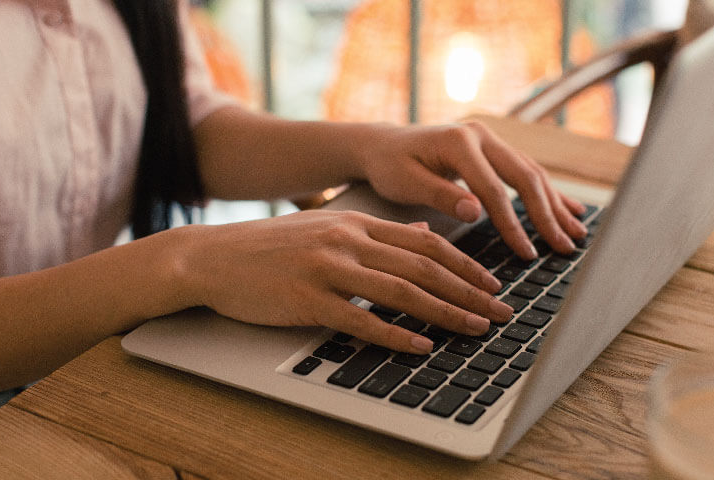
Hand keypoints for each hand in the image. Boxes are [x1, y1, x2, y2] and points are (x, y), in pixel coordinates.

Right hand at [172, 210, 513, 353]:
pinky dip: (395, 335)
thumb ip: (373, 234)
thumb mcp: (324, 227)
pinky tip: (420, 346)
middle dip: (469, 291)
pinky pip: (361, 319)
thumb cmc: (270, 248)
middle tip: (500, 312)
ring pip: (401, 292)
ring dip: (445, 313)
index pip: (424, 242)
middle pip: (423, 267)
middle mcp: (347, 240)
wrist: (213, 257)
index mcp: (355, 222)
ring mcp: (327, 268)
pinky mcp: (306, 299)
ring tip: (476, 329)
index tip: (491, 283)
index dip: (464, 264)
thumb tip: (420, 237)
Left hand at [355, 121, 587, 258]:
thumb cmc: (389, 165)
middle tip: (564, 247)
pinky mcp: (493, 149)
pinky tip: (572, 210)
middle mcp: (480, 135)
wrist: (382, 144)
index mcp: (459, 141)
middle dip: (547, 215)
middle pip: (524, 177)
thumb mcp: (405, 182)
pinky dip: (549, 193)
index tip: (526, 253)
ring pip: (531, 173)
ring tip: (576, 234)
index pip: (493, 189)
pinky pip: (526, 172)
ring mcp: (490, 139)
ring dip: (556, 205)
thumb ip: (440, 195)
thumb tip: (476, 212)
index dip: (512, 223)